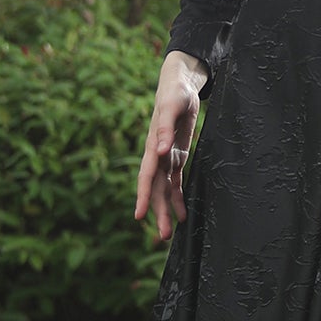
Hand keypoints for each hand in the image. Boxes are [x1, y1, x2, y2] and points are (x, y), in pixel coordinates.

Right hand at [134, 51, 207, 240]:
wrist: (179, 85)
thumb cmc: (174, 93)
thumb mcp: (172, 107)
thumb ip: (166, 129)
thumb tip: (160, 151)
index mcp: (153, 145)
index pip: (146, 176)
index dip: (142, 196)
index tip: (139, 216)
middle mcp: (157, 156)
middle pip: (155, 189)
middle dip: (158, 211)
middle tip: (163, 236)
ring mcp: (166, 158)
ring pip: (164, 190)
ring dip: (166, 210)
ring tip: (169, 233)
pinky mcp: (176, 158)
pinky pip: (175, 183)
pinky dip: (178, 198)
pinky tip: (182, 214)